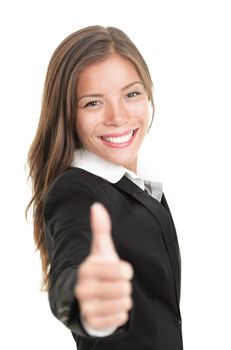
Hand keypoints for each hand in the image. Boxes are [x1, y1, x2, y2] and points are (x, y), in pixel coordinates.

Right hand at [75, 203, 132, 330]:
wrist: (86, 296)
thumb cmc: (98, 268)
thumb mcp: (100, 249)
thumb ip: (100, 228)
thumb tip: (97, 206)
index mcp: (86, 268)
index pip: (122, 270)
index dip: (126, 270)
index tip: (121, 269)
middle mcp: (83, 288)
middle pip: (124, 288)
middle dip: (124, 285)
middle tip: (115, 283)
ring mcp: (87, 307)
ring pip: (124, 304)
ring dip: (123, 299)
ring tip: (113, 294)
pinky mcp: (92, 322)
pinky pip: (120, 318)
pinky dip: (120, 312)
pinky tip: (111, 306)